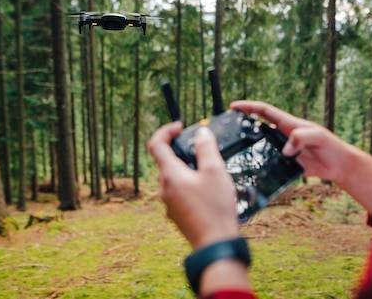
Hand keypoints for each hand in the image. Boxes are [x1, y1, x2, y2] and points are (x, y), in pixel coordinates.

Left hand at [147, 122, 238, 248]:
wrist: (215, 245)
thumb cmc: (215, 208)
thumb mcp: (215, 172)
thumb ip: (206, 148)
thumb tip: (201, 133)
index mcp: (170, 175)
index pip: (156, 144)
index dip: (166, 131)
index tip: (181, 126)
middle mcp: (165, 189)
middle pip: (167, 161)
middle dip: (183, 150)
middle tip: (204, 148)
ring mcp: (170, 204)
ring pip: (175, 177)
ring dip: (189, 168)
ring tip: (212, 170)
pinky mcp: (178, 215)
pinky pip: (181, 192)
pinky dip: (192, 183)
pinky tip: (211, 190)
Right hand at [230, 100, 371, 213]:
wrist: (339, 165)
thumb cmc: (331, 146)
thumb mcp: (318, 137)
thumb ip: (302, 138)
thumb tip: (285, 149)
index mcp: (289, 124)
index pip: (264, 111)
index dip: (249, 107)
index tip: (234, 106)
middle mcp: (283, 135)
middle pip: (258, 127)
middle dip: (243, 126)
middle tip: (227, 129)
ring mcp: (283, 149)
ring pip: (261, 146)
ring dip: (250, 148)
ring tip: (235, 152)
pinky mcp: (286, 163)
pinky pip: (269, 162)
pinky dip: (261, 165)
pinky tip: (253, 171)